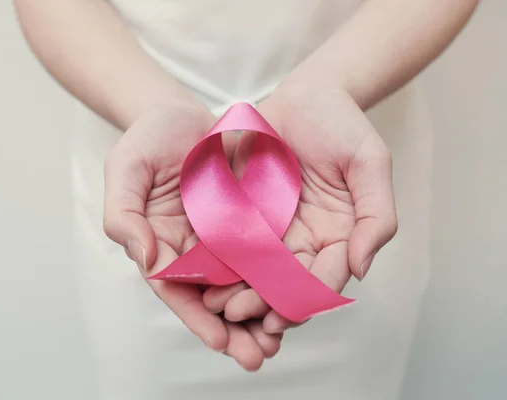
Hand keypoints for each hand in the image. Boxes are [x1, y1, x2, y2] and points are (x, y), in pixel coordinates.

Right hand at [102, 103, 281, 370]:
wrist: (181, 112)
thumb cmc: (146, 139)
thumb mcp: (125, 169)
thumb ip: (124, 215)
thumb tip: (145, 260)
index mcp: (159, 243)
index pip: (176, 290)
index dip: (197, 317)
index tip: (221, 342)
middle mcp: (191, 247)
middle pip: (212, 297)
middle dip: (234, 330)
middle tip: (258, 357)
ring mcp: (220, 235)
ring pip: (242, 282)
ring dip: (260, 313)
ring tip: (280, 342)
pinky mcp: (246, 219)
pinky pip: (263, 251)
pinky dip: (277, 276)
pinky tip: (297, 295)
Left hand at [204, 88, 397, 333]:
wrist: (306, 95)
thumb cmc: (343, 124)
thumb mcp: (371, 162)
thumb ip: (375, 216)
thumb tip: (361, 270)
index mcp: (339, 234)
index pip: (323, 277)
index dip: (303, 301)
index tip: (278, 318)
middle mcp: (306, 239)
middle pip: (286, 282)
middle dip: (262, 302)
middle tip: (237, 315)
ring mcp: (276, 228)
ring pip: (256, 270)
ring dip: (238, 291)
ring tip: (216, 306)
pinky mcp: (248, 213)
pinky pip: (234, 241)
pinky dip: (221, 262)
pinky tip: (202, 274)